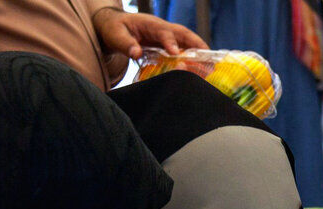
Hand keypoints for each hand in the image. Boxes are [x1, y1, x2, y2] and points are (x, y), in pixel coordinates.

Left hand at [92, 8, 208, 59]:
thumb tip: (136, 53)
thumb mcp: (115, 35)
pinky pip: (183, 50)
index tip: (176, 54)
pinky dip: (192, 58)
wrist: (112, 25)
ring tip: (210, 67)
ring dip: (199, 53)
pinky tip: (199, 71)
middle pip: (184, 34)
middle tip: (209, 58)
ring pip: (187, 42)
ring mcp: (166, 36)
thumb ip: (125, 44)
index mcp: (150, 24)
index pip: (164, 32)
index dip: (171, 42)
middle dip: (197, 45)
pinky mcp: (167, 45)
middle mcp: (162, 28)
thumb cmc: (113, 28)